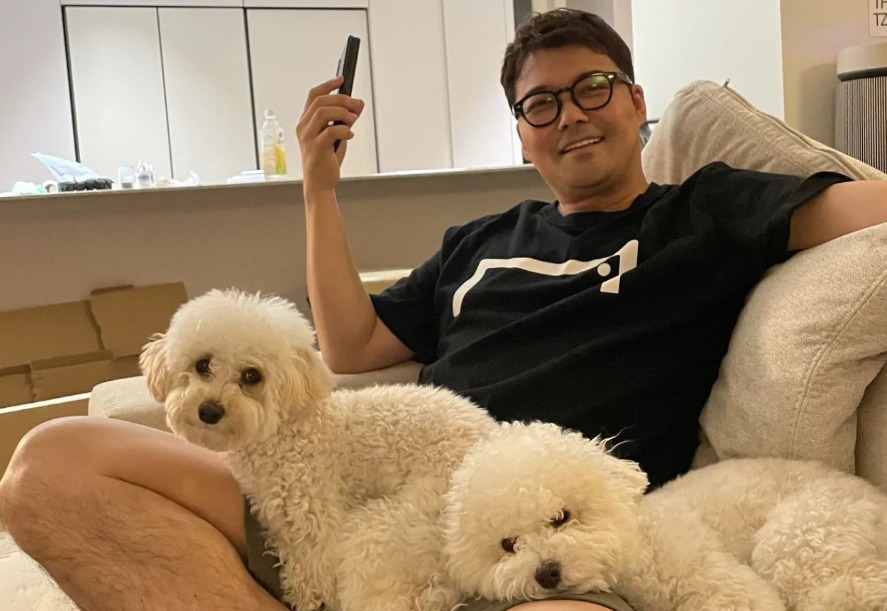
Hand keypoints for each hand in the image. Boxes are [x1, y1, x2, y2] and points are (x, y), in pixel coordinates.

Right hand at [297, 75, 364, 192]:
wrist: (320, 183)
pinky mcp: (316, 148)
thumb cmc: (326, 159)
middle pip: (320, 101)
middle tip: (355, 105)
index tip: (342, 79)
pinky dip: (344, 130)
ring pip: (323, 113)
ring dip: (343, 113)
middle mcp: (304, 127)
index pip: (314, 95)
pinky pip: (330, 132)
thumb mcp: (338, 136)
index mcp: (306, 121)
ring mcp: (308, 137)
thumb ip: (346, 120)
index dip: (328, 85)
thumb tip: (359, 103)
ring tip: (353, 120)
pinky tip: (350, 135)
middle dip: (341, 99)